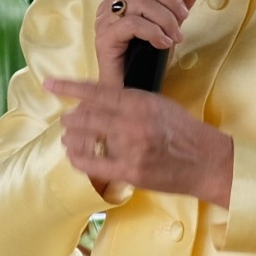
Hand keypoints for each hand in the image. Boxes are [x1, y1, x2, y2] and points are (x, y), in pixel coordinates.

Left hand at [47, 78, 233, 206]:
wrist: (206, 161)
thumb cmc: (183, 131)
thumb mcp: (157, 105)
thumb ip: (129, 101)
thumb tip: (97, 99)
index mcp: (140, 101)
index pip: (96, 91)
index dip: (69, 87)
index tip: (49, 83)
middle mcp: (133, 123)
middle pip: (86, 116)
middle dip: (71, 118)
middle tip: (66, 118)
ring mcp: (130, 148)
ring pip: (86, 140)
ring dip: (72, 138)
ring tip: (69, 137)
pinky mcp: (130, 171)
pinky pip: (93, 165)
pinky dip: (79, 158)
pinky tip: (74, 155)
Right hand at [93, 0, 203, 83]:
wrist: (132, 89)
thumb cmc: (146, 56)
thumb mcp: (170, 23)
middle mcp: (110, 2)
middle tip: (183, 15)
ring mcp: (105, 19)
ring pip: (140, 1)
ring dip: (166, 18)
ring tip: (175, 35)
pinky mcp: (104, 37)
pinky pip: (134, 23)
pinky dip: (155, 32)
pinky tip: (163, 43)